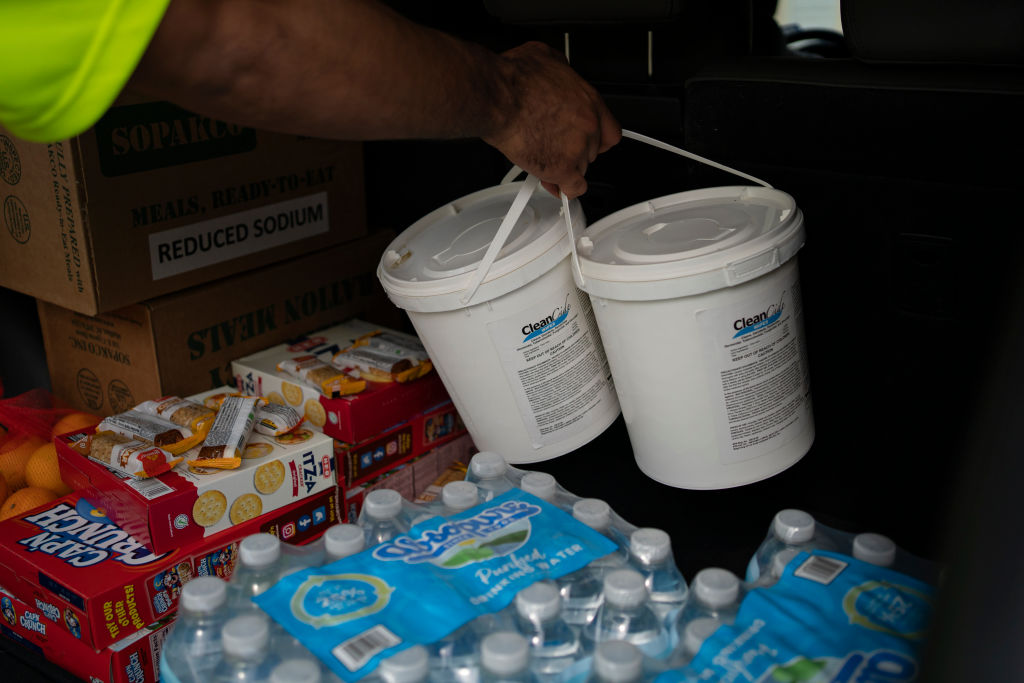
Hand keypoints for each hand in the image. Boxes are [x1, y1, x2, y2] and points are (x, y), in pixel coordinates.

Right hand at [483, 41, 620, 198]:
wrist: (499, 98)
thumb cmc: (514, 79)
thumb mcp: (546, 58)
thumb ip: (561, 74)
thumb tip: (558, 75)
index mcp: (588, 100)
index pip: (610, 131)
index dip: (596, 140)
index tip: (588, 143)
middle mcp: (588, 125)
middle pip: (592, 151)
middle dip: (573, 151)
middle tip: (553, 148)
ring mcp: (577, 148)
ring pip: (580, 169)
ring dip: (563, 167)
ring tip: (543, 158)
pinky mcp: (562, 168)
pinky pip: (573, 188)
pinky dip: (564, 189)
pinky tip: (556, 184)